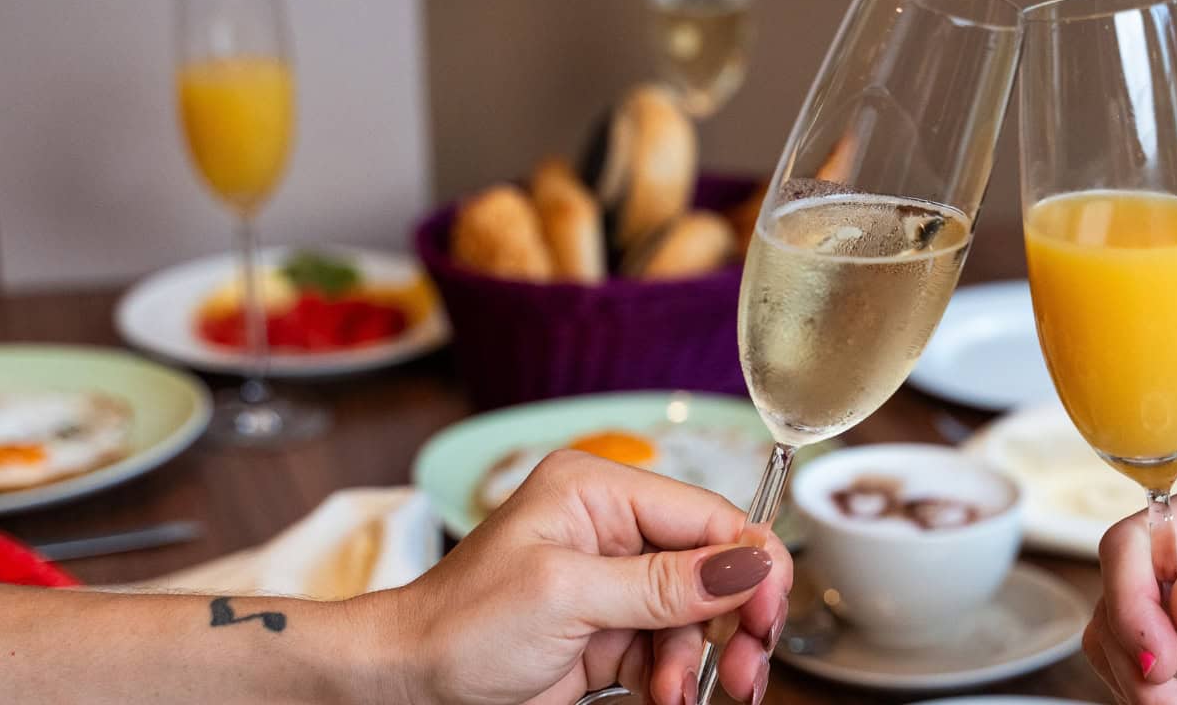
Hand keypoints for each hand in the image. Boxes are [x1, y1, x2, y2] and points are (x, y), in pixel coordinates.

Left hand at [367, 450, 791, 704]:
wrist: (406, 686)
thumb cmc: (460, 625)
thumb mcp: (567, 597)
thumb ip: (662, 584)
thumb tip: (746, 565)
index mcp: (598, 491)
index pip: (705, 515)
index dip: (748, 561)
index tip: (771, 610)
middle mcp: (612, 529)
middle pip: (712, 568)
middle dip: (731, 619)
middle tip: (744, 667)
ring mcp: (613, 584)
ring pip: (698, 618)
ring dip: (700, 661)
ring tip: (680, 695)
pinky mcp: (611, 632)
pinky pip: (671, 651)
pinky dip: (676, 678)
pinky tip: (663, 696)